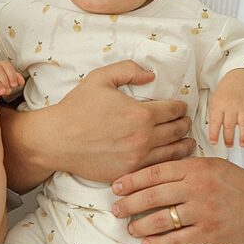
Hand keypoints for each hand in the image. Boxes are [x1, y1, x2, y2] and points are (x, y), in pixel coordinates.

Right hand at [41, 61, 194, 182]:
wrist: (56, 139)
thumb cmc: (77, 108)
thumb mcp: (100, 78)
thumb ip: (128, 70)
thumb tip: (151, 75)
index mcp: (141, 114)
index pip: (175, 110)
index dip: (181, 107)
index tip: (181, 107)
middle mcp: (144, 138)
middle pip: (178, 131)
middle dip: (184, 124)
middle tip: (185, 122)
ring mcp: (137, 158)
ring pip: (174, 152)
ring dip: (183, 144)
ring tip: (187, 141)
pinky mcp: (129, 173)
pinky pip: (158, 168)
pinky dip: (168, 162)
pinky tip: (169, 157)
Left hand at [110, 157, 243, 243]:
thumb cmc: (236, 182)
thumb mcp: (211, 165)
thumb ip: (184, 167)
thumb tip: (151, 169)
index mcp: (195, 167)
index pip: (155, 172)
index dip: (131, 180)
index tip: (115, 186)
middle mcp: (197, 187)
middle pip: (153, 195)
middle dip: (129, 203)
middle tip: (114, 209)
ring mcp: (204, 211)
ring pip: (162, 219)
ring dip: (141, 225)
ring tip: (129, 228)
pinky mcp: (211, 232)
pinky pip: (178, 239)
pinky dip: (159, 243)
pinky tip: (147, 243)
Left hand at [208, 76, 243, 147]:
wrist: (238, 81)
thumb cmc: (224, 96)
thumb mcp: (214, 102)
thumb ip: (214, 117)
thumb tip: (213, 135)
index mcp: (219, 105)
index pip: (215, 121)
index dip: (214, 133)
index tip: (213, 142)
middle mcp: (231, 106)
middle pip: (230, 124)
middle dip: (229, 137)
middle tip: (228, 145)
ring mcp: (243, 106)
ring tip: (242, 145)